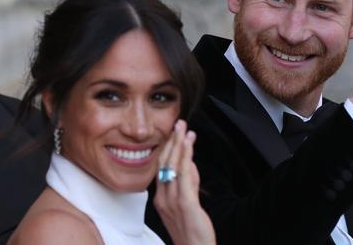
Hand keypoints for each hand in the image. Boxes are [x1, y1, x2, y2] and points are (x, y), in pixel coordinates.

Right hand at [154, 120, 215, 244]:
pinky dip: (185, 157)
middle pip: (165, 163)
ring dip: (179, 144)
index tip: (173, 133)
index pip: (161, 168)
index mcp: (160, 198)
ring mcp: (172, 200)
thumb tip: (190, 164)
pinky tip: (188, 145)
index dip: (167, 148)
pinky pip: (183, 175)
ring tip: (184, 128)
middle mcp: (163, 198)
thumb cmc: (192, 230)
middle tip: (178, 123)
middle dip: (172, 141)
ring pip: (173, 166)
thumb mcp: (187, 204)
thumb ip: (188, 183)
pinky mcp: (185, 203)